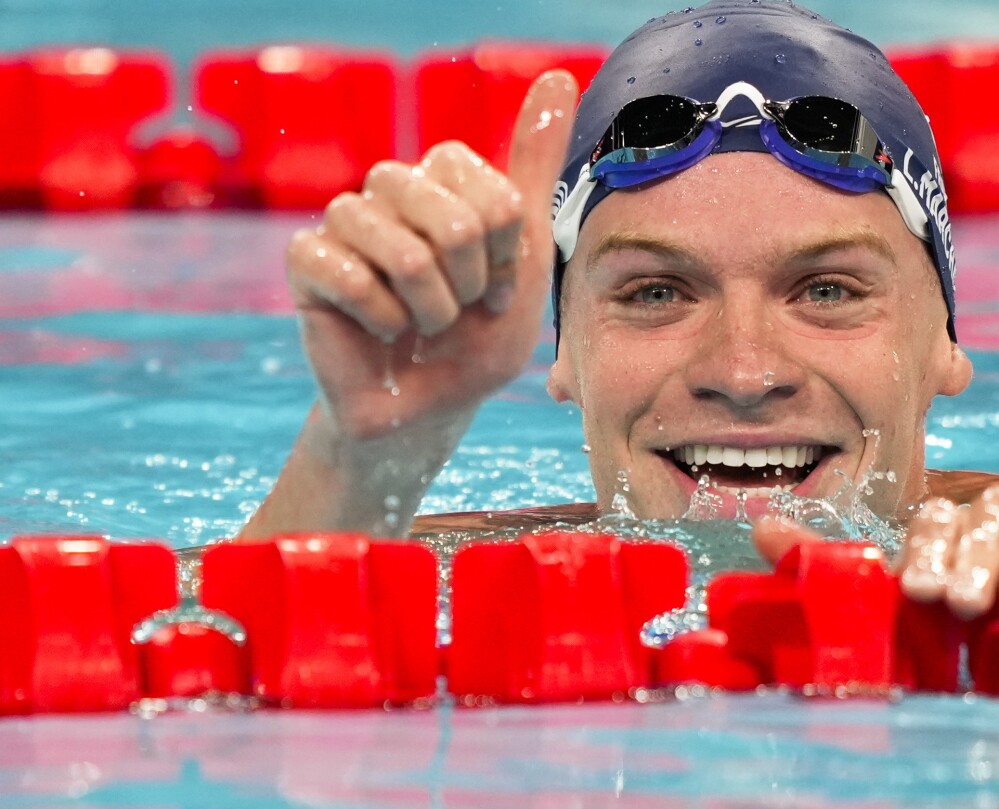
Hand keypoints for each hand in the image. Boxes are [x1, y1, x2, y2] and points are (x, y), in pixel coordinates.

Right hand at [284, 71, 578, 440]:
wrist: (429, 408)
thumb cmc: (478, 335)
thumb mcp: (525, 253)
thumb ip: (534, 165)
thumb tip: (558, 75)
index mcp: (444, 178)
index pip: (491, 193)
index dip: (506, 254)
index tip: (500, 287)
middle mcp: (391, 187)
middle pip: (449, 215)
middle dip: (471, 281)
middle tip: (461, 309)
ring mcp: (345, 220)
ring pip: (401, 248)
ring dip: (430, 307)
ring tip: (423, 324)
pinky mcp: (306, 261)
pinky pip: (352, 277)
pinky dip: (383, 321)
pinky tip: (381, 333)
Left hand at [752, 485, 998, 622]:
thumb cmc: (962, 604)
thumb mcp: (895, 593)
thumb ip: (828, 561)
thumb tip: (759, 528)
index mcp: (942, 527)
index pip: (932, 523)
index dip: (926, 553)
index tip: (919, 591)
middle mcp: (986, 515)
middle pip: (978, 522)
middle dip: (969, 563)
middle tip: (962, 603)